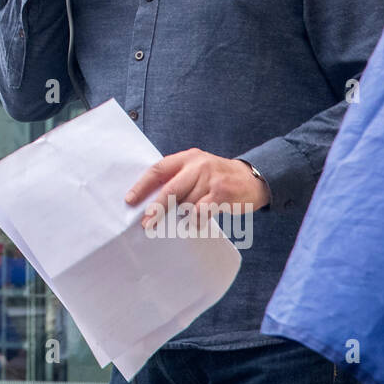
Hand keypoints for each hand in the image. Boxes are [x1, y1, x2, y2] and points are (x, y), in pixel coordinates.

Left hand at [126, 149, 269, 230]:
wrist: (253, 177)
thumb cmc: (218, 177)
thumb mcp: (197, 169)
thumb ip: (179, 178)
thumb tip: (152, 201)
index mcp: (187, 157)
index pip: (158, 169)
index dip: (142, 186)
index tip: (130, 200)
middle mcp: (198, 165)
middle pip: (170, 188)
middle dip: (156, 208)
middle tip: (146, 223)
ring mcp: (211, 178)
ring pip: (186, 203)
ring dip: (178, 217)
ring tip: (173, 226)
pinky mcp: (222, 193)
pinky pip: (201, 211)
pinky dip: (195, 221)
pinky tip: (194, 226)